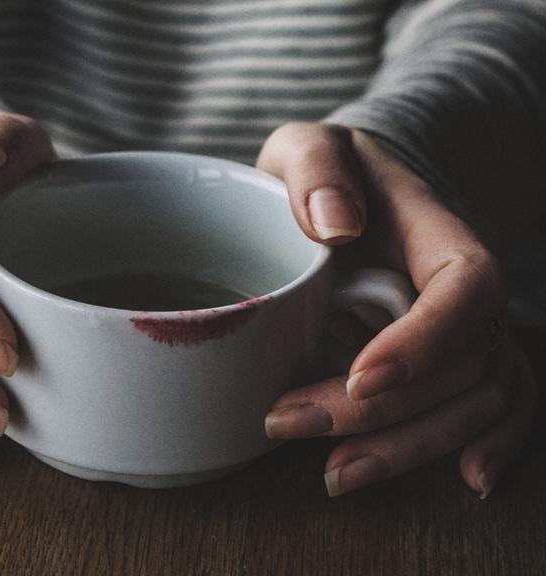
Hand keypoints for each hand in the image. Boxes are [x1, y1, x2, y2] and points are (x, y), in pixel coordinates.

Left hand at [256, 123, 537, 497]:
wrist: (357, 191)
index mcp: (436, 231)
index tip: (360, 377)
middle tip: (289, 422)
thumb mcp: (308, 147)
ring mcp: (465, 326)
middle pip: (461, 363)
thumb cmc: (329, 171)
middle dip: (380, 412)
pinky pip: (499, 403)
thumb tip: (334, 224)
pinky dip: (492, 443)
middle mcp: (461, 287)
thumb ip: (316, 168)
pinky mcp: (453, 354)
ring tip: (335, 476)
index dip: (426, 340)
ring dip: (412, 447)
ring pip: (477, 399)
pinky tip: (466, 480)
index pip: (464, 286)